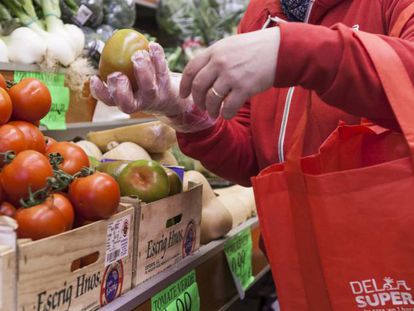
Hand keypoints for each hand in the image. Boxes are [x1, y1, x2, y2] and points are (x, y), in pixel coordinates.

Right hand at [90, 42, 214, 132]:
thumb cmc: (142, 88)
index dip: (100, 92)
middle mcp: (139, 102)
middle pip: (127, 102)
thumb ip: (117, 73)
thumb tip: (104, 50)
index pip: (109, 101)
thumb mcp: (129, 86)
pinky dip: (158, 57)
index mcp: (126, 101)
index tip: (95, 78)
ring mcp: (154, 95)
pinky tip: (153, 46)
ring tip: (138, 54)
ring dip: (142, 70)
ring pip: (148, 88)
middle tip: (119, 74)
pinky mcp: (167, 86)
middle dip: (120, 88)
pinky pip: (163, 71)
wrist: (170, 99)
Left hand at [179, 27, 279, 118]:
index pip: (191, 70)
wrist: (279, 50)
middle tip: (202, 106)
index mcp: (214, 51)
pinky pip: (228, 107)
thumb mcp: (230, 46)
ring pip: (211, 100)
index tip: (184, 95)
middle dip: (198, 100)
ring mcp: (231, 76)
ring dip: (211, 110)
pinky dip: (225, 114)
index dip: (184, 85)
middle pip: (198, 87)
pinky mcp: (244, 88)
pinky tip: (227, 114)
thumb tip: (200, 75)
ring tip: (214, 113)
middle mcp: (220, 63)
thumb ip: (214, 57)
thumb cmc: (254, 49)